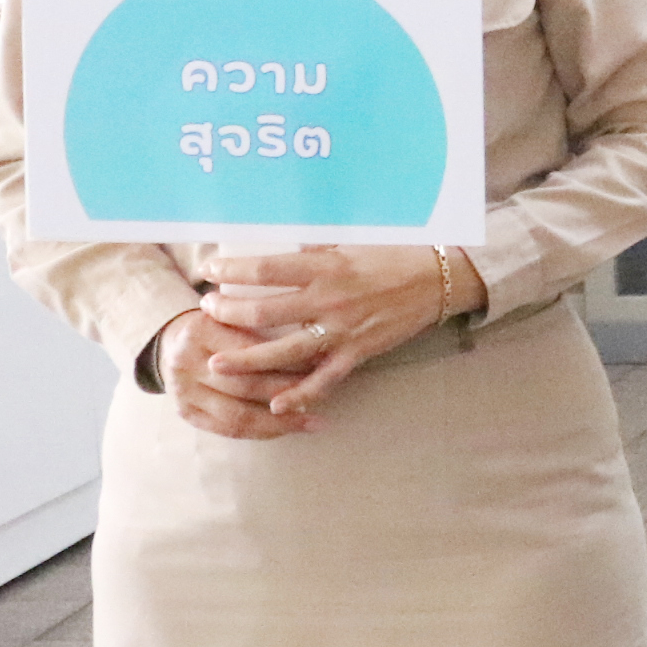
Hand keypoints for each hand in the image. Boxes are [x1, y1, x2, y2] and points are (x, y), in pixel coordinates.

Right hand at [157, 307, 307, 440]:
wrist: (173, 341)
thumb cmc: (219, 324)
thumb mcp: (234, 314)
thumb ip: (261, 324)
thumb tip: (313, 346)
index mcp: (199, 330)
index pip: (249, 350)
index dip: (285, 359)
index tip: (320, 362)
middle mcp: (185, 362)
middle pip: (245, 384)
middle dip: (287, 392)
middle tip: (322, 394)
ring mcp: (182, 391)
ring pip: (238, 414)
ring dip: (279, 421)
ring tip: (312, 421)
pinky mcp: (185, 412)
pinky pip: (228, 429)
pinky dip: (261, 431)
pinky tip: (287, 429)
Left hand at [197, 245, 480, 421]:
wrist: (438, 279)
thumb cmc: (396, 255)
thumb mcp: (353, 242)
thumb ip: (318, 249)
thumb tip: (287, 247)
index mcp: (324, 267)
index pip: (265, 269)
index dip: (232, 271)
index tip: (209, 272)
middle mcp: (328, 299)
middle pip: (264, 312)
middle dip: (229, 312)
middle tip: (208, 310)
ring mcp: (342, 330)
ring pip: (284, 351)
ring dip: (247, 359)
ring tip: (218, 363)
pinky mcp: (358, 352)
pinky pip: (324, 379)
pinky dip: (300, 394)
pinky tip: (276, 404)